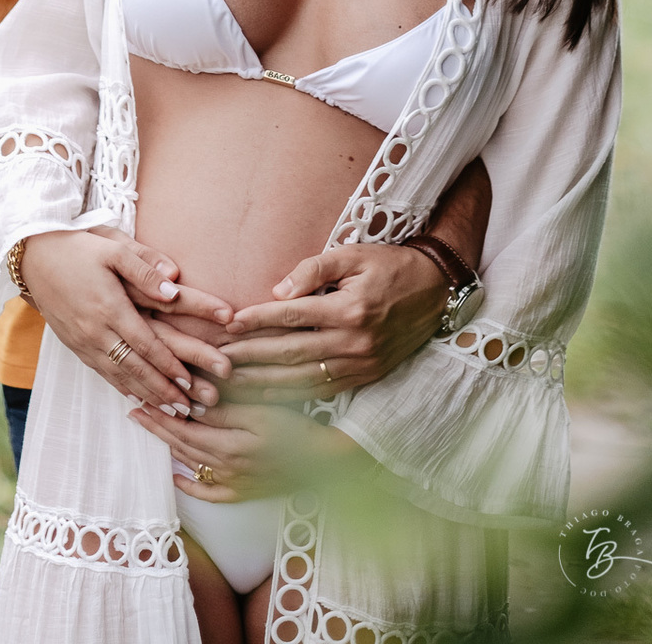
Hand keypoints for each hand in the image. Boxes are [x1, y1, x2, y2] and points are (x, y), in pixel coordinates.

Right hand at [20, 229, 233, 412]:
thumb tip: (175, 287)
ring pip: (119, 376)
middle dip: (163, 390)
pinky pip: (102, 373)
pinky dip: (123, 388)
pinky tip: (138, 399)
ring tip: (171, 411)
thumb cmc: (78, 247)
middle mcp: (95, 330)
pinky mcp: (74, 345)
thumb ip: (145, 267)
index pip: (145, 344)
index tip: (190, 381)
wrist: (34, 257)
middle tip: (188, 409)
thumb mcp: (113, 247)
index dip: (169, 365)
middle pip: (135, 368)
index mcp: (109, 306)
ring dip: (147, 395)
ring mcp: (82, 341)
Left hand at [128, 399, 357, 501]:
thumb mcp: (261, 411)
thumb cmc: (297, 428)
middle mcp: (227, 468)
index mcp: (229, 445)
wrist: (326, 461)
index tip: (141, 395)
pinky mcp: (245, 493)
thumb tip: (191, 405)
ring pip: (192, 464)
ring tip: (149, 429)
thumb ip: (225, 411)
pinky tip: (176, 477)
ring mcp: (234, 483)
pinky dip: (191, 486)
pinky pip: (211, 493)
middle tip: (133, 408)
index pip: (184, 427)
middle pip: (182, 445)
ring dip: (167, 446)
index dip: (161, 412)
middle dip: (156, 426)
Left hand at [220, 244, 448, 398]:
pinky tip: (266, 396)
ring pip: (303, 379)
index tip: (228, 323)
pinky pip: (322, 390)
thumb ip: (313, 270)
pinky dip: (292, 395)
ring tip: (231, 384)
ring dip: (264, 384)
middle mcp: (354, 342)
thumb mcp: (352, 254)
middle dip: (250, 358)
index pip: (292, 317)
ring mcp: (362, 364)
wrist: (435, 290)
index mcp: (349, 309)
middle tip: (216, 360)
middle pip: (291, 353)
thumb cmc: (389, 265)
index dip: (257, 320)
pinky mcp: (366, 377)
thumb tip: (278, 292)